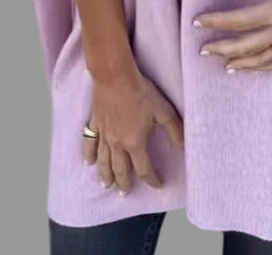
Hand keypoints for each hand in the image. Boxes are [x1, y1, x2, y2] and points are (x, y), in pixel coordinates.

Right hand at [82, 63, 183, 194]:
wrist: (115, 77)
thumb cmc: (140, 93)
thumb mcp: (163, 110)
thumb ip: (174, 129)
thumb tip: (184, 146)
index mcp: (135, 142)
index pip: (144, 167)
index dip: (151, 178)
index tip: (157, 184)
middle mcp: (117, 143)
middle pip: (120, 169)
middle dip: (124, 182)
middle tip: (125, 193)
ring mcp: (104, 134)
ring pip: (103, 160)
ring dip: (105, 174)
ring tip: (106, 185)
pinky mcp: (95, 122)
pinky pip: (89, 142)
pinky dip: (88, 154)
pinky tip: (87, 162)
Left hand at [193, 0, 271, 71]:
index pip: (237, 21)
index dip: (215, 22)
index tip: (196, 21)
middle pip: (246, 46)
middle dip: (222, 49)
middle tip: (202, 50)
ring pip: (265, 60)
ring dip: (243, 64)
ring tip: (225, 66)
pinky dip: (267, 67)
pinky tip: (257, 67)